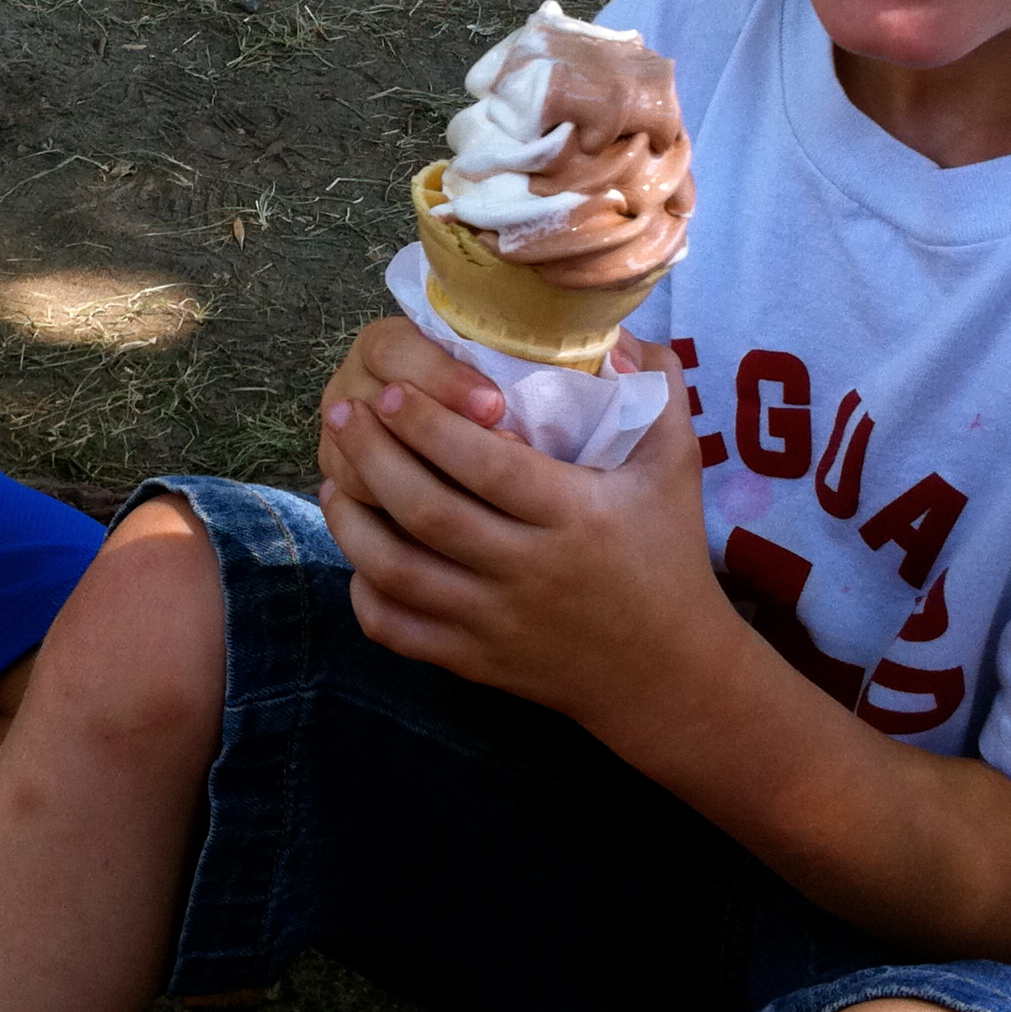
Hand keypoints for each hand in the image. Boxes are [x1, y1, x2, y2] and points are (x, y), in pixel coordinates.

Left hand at [318, 333, 745, 728]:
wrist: (668, 675)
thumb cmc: (668, 555)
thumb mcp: (676, 467)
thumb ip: (656, 390)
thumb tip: (615, 336)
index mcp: (575, 516)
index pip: (486, 464)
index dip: (429, 424)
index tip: (391, 390)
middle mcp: (530, 571)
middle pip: (429, 512)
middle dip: (374, 457)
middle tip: (342, 414)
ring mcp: (498, 623)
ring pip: (400, 573)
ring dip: (353, 524)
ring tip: (334, 478)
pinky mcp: (477, 663)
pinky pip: (400, 631)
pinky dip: (366, 594)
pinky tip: (359, 556)